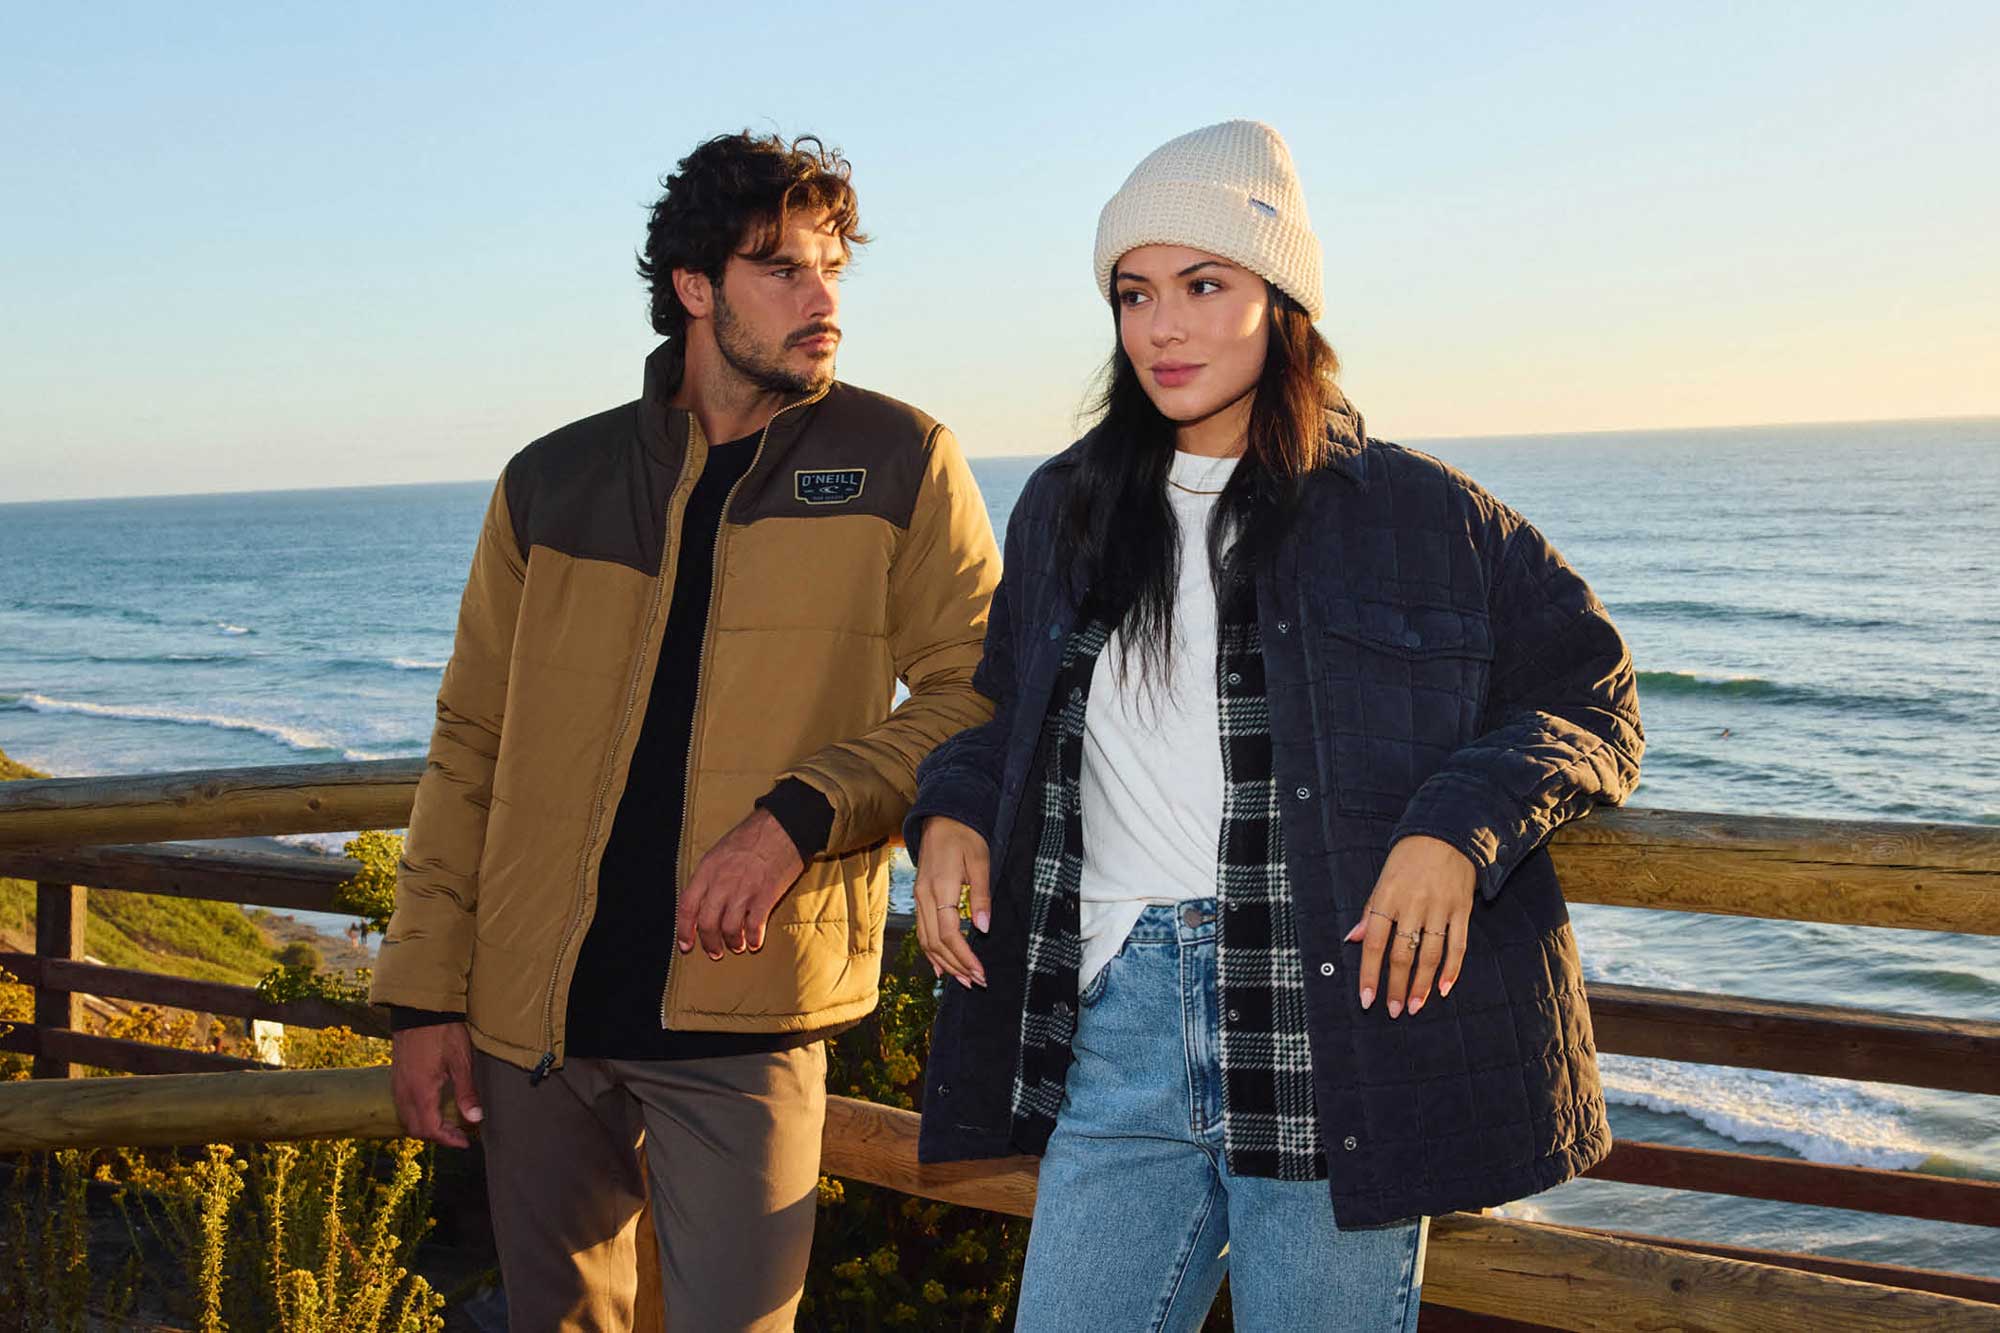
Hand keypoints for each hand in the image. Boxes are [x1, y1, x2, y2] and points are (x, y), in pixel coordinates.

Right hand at [389, 1021, 482, 1147]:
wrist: (419, 1010)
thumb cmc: (442, 1033)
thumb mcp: (460, 1062)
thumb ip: (466, 1092)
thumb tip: (475, 1119)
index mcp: (420, 1092)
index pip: (431, 1129)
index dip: (448, 1139)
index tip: (465, 1141)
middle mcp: (404, 1093)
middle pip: (416, 1129)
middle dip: (438, 1136)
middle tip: (460, 1134)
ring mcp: (397, 1085)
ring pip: (407, 1119)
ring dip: (426, 1126)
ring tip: (448, 1123)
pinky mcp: (396, 1077)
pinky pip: (403, 1106)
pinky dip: (417, 1114)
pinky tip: (433, 1107)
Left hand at [677, 808, 805, 959]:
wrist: (782, 826)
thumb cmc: (751, 837)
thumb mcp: (720, 852)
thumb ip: (710, 877)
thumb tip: (704, 902)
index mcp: (707, 870)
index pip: (687, 906)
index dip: (684, 930)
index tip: (686, 945)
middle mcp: (721, 882)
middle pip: (707, 923)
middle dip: (710, 943)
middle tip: (715, 952)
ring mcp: (743, 890)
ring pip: (729, 929)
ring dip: (732, 942)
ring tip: (737, 945)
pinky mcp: (765, 895)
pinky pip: (754, 926)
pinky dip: (753, 938)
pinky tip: (755, 942)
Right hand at [913, 816, 987, 988]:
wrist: (941, 817)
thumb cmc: (965, 836)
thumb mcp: (980, 861)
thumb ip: (981, 895)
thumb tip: (983, 928)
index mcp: (940, 888)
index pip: (949, 933)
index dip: (964, 956)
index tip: (980, 972)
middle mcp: (924, 896)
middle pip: (936, 942)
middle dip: (956, 966)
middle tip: (976, 982)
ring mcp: (918, 898)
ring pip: (926, 940)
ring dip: (944, 962)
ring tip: (962, 980)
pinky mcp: (919, 898)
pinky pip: (922, 931)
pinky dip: (931, 951)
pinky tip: (940, 966)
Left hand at [1345, 835, 1474, 1018]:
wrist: (1447, 832)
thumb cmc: (1408, 857)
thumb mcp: (1382, 879)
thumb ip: (1370, 911)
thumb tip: (1353, 940)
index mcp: (1387, 897)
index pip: (1375, 943)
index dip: (1370, 973)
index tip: (1367, 999)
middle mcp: (1413, 905)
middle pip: (1402, 954)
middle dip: (1396, 986)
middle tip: (1393, 1011)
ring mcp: (1439, 908)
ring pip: (1430, 955)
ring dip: (1421, 985)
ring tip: (1413, 1006)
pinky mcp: (1461, 909)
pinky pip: (1458, 945)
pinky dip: (1452, 970)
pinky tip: (1444, 989)